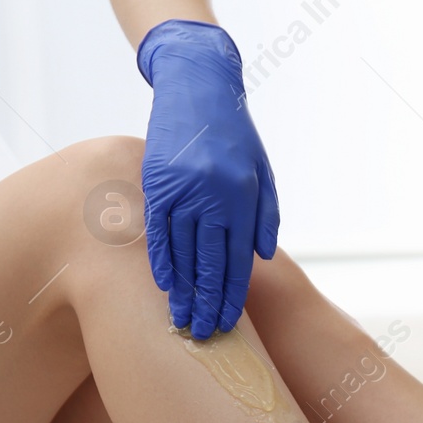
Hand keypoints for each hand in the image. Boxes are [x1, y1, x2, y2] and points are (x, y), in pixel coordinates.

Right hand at [138, 19, 278, 338]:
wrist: (201, 88)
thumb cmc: (237, 136)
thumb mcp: (262, 172)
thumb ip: (264, 215)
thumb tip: (260, 257)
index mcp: (243, 197)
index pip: (238, 258)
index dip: (231, 292)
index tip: (227, 320)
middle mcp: (215, 196)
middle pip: (210, 261)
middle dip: (206, 300)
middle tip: (203, 333)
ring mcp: (184, 189)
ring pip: (182, 250)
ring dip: (181, 288)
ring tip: (181, 318)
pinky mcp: (158, 180)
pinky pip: (158, 228)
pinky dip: (161, 257)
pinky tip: (162, 283)